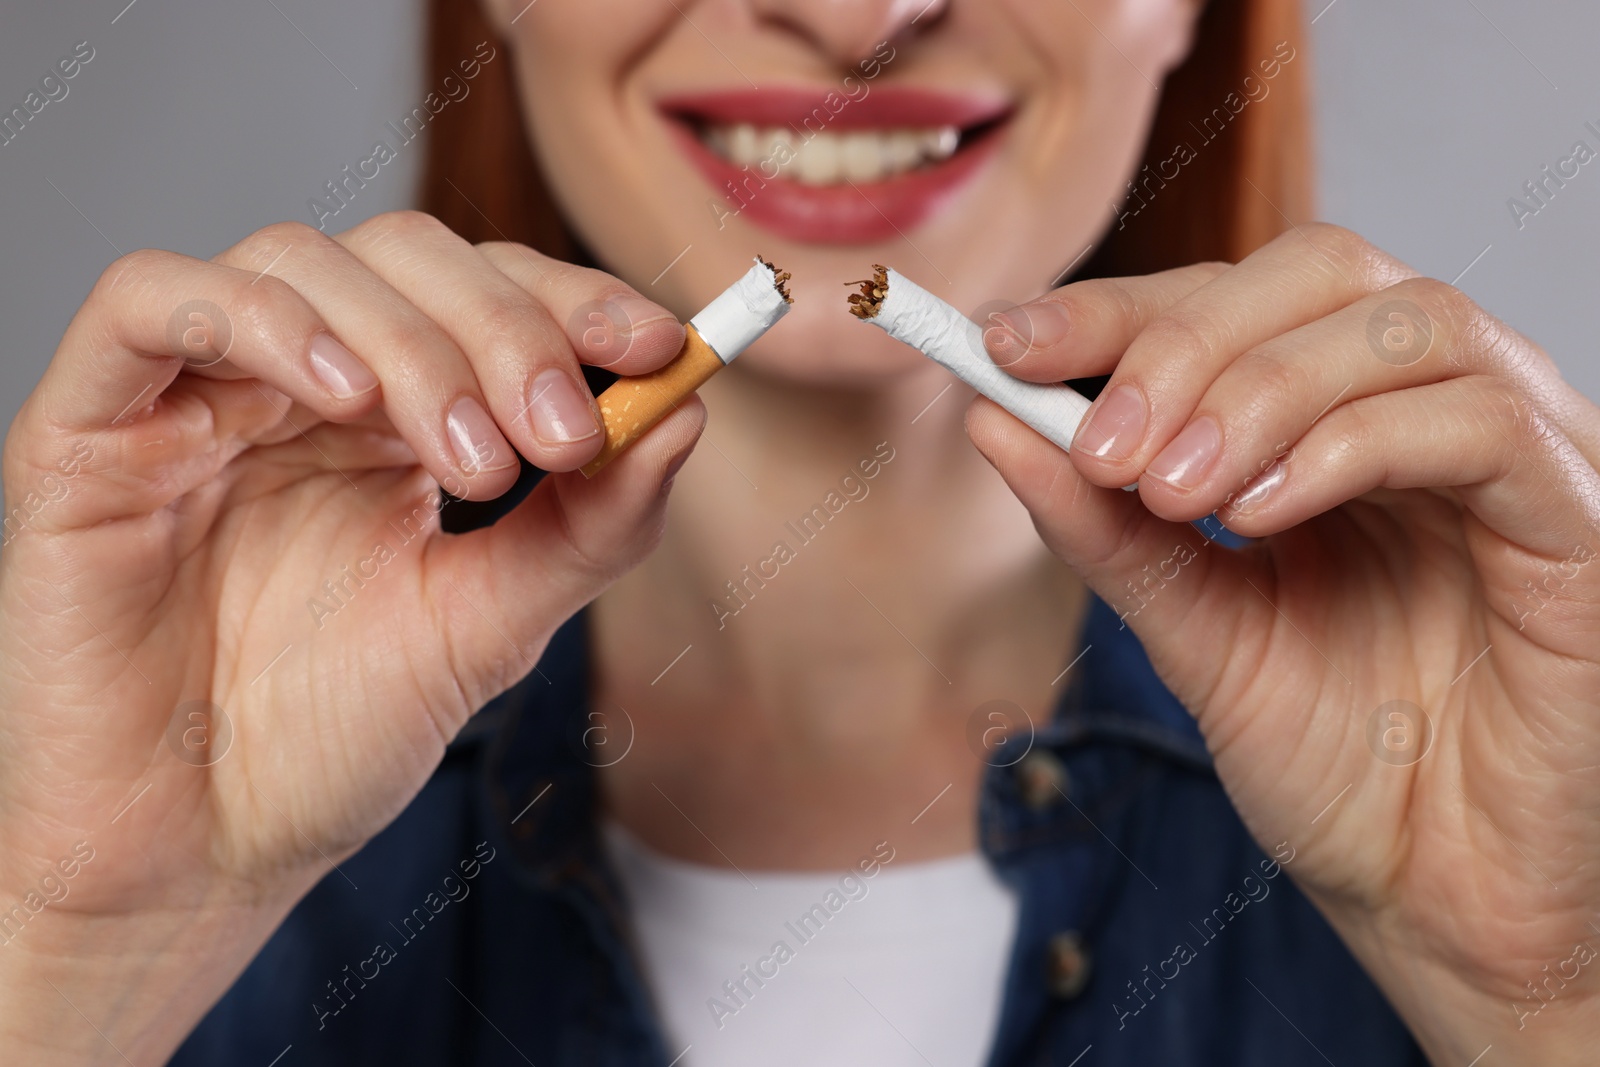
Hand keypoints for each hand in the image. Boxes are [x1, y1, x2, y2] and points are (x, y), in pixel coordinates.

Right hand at [0, 210, 702, 1062]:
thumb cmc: (332, 739)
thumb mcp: (491, 624)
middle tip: (560, 433)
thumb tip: (686, 412)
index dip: (572, 300)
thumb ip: (589, 525)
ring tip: (471, 456)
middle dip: (505, 327)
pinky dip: (252, 317)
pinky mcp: (88, 425)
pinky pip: (147, 302)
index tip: (660, 346)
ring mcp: (193, 395)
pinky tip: (336, 391)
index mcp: (392, 417)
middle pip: (404, 255)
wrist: (199, 849)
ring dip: (407, 340)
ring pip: (297, 262)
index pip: (486, 293)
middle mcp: (296, 384)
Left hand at [968, 223, 1599, 1063]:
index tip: (999, 342)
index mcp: (1338, 427)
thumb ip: (1108, 529)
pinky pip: (1478, 425)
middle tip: (1101, 442)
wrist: (1446, 906)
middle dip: (1185, 339)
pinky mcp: (1580, 519)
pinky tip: (1263, 514)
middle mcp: (1431, 413)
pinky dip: (1350, 445)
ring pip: (1404, 323)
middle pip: (1322, 270)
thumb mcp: (1195, 633)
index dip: (1115, 308)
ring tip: (1171, 490)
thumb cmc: (1340, 771)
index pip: (1231, 302)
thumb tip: (995, 424)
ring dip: (1258, 390)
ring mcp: (1519, 454)